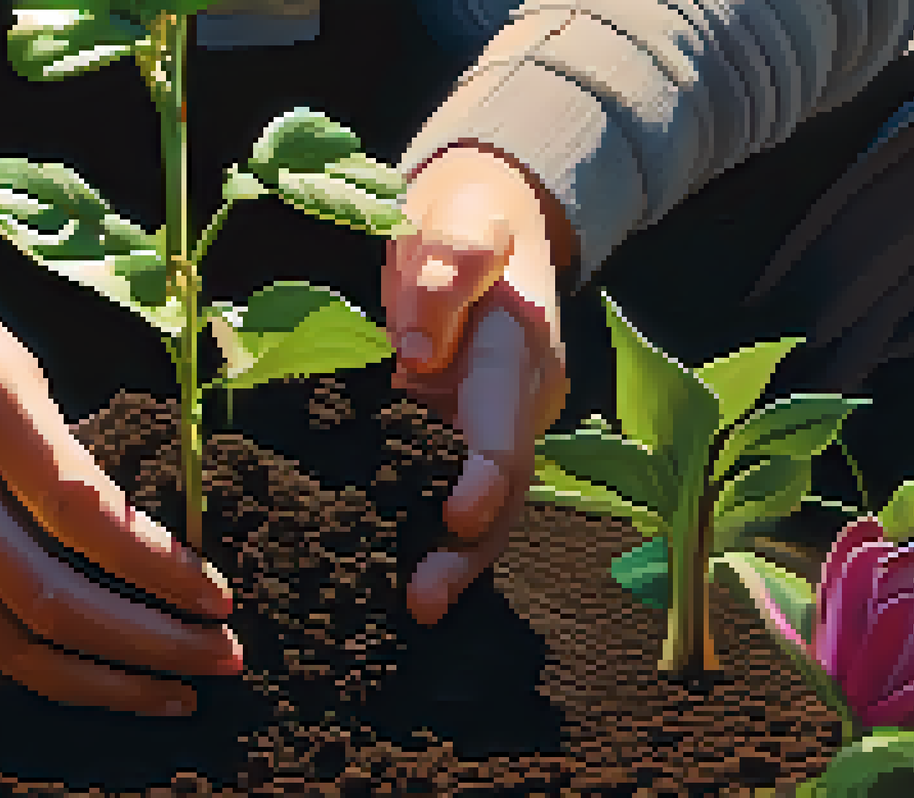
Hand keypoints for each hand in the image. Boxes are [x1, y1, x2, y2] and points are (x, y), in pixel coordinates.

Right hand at [0, 192, 240, 716]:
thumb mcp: (13, 370)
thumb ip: (68, 461)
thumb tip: (145, 546)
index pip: (70, 525)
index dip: (152, 568)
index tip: (218, 596)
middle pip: (38, 609)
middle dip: (141, 644)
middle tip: (220, 658)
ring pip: (3, 653)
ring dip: (98, 683)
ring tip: (172, 693)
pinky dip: (34, 674)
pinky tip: (94, 678)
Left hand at [383, 144, 572, 625]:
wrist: (484, 221)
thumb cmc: (469, 219)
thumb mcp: (463, 222)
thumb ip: (449, 271)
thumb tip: (415, 350)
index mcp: (518, 354)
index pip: (508, 427)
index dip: (486, 476)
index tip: (458, 513)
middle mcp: (515, 401)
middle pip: (504, 488)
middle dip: (469, 548)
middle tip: (424, 598)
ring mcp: (491, 423)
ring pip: (484, 504)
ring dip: (454, 556)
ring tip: (417, 606)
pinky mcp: (459, 433)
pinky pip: (450, 488)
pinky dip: (433, 534)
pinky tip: (395, 570)